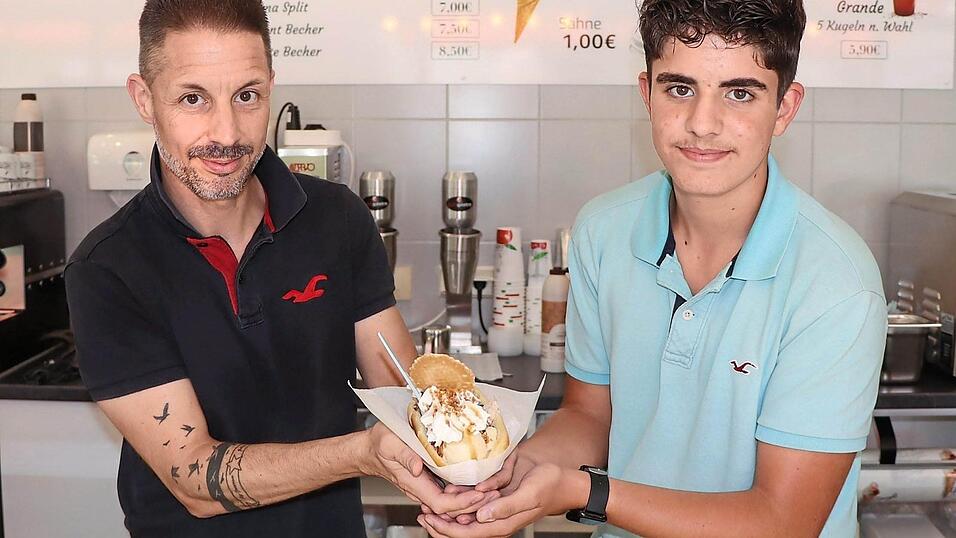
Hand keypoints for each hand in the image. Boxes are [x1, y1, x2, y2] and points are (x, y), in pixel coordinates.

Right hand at [361, 423, 493, 514]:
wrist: (371, 448)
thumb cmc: (380, 444)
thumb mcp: (389, 443)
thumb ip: (404, 456)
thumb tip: (417, 467)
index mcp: (415, 483)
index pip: (442, 504)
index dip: (462, 503)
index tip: (479, 494)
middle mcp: (423, 488)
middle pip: (452, 508)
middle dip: (474, 503)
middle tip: (495, 493)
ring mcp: (427, 485)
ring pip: (453, 501)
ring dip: (472, 498)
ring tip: (493, 490)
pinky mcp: (431, 479)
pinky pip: (450, 491)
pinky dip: (464, 491)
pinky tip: (479, 483)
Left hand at [417, 462, 586, 537]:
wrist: (560, 479)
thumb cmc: (547, 486)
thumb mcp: (529, 494)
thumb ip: (506, 507)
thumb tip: (481, 517)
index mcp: (502, 524)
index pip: (466, 533)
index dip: (444, 528)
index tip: (427, 517)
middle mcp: (494, 520)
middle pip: (460, 530)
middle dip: (439, 523)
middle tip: (420, 510)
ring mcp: (494, 511)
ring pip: (463, 518)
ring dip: (446, 513)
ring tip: (427, 503)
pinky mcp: (494, 501)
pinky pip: (471, 506)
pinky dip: (457, 502)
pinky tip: (446, 493)